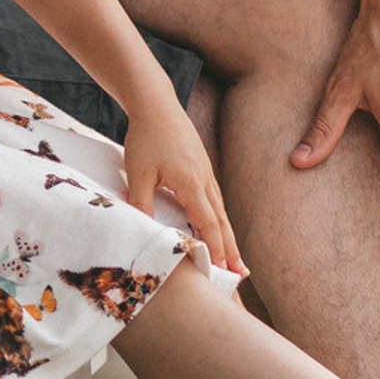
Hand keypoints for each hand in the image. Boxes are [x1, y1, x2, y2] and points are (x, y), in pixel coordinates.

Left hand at [123, 98, 241, 273]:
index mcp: (192, 183)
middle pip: (222, 221)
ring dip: (228, 235)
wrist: (156, 104)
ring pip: (220, 210)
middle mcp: (204, 179)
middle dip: (231, 249)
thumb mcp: (138, 173)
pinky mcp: (201, 167)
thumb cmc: (146, 137)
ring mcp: (205, 172)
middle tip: (242, 273)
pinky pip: (214, 199)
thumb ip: (140, 204)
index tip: (223, 269)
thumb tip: (142, 231)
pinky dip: (219, 218)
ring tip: (235, 257)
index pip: (209, 223)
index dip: (217, 248)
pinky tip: (217, 226)